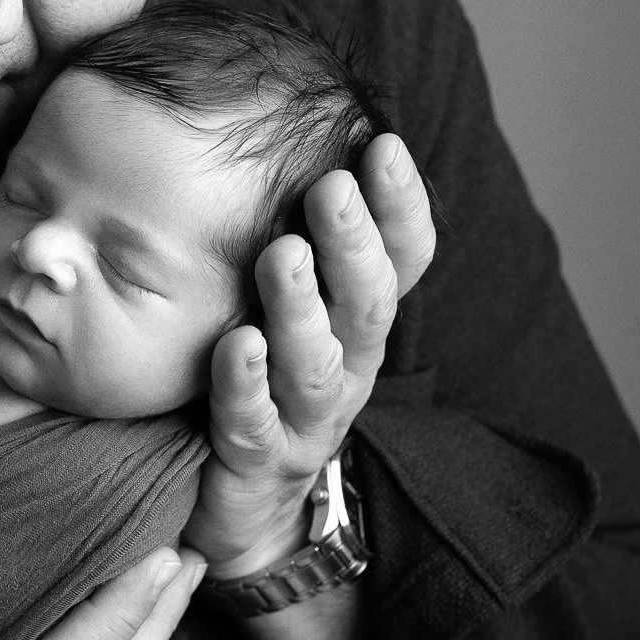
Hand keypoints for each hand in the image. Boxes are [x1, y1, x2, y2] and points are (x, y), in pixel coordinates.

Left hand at [182, 133, 434, 579]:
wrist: (244, 510)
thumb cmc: (263, 380)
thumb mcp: (289, 303)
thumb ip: (296, 230)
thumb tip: (287, 128)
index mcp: (358, 320)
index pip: (402, 258)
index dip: (401, 206)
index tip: (383, 143)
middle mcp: (347, 366)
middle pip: (366, 302)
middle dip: (353, 242)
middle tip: (332, 186)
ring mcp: (306, 418)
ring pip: (316, 362)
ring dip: (300, 305)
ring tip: (281, 254)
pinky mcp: (258, 459)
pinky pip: (253, 421)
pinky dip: (247, 384)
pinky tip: (237, 346)